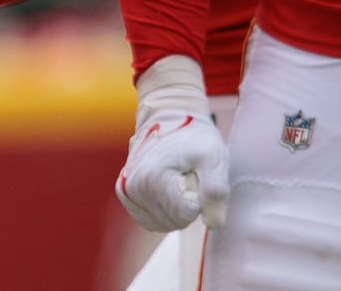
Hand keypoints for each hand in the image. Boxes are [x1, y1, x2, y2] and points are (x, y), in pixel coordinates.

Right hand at [117, 55, 229, 232]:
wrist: (166, 116)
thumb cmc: (193, 136)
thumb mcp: (214, 158)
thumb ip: (216, 192)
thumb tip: (213, 224)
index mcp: (154, 178)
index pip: (185, 216)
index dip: (198, 201)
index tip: (196, 177)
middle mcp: (135, 186)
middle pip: (173, 221)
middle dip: (187, 206)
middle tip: (188, 177)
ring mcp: (127, 189)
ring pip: (160, 223)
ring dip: (174, 210)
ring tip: (177, 181)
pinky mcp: (124, 191)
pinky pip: (147, 219)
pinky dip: (161, 212)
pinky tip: (167, 193)